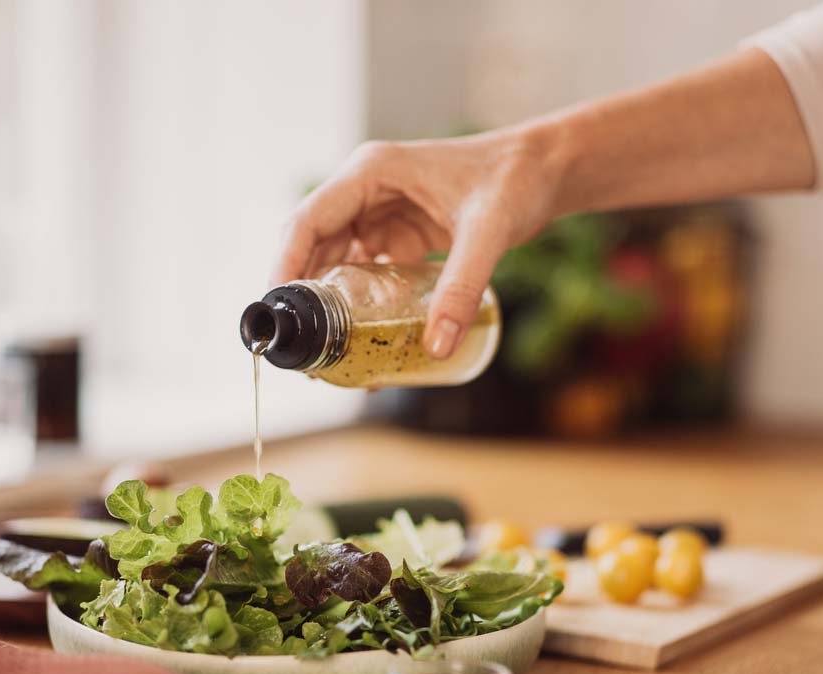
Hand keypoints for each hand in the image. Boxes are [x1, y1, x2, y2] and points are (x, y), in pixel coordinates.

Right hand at [270, 125, 562, 358]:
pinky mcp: (397, 236)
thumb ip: (461, 286)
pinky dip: (359, 305)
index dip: (285, 265)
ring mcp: (379, 214)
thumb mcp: (488, 231)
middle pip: (313, 247)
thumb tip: (437, 346)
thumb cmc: (516, 179)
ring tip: (329, 353)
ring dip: (329, 305)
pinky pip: (365, 274)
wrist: (545, 171)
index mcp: (371, 173)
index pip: (308, 220)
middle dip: (304, 297)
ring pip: (335, 264)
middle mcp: (365, 191)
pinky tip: (362, 337)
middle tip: (304, 348)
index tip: (277, 309)